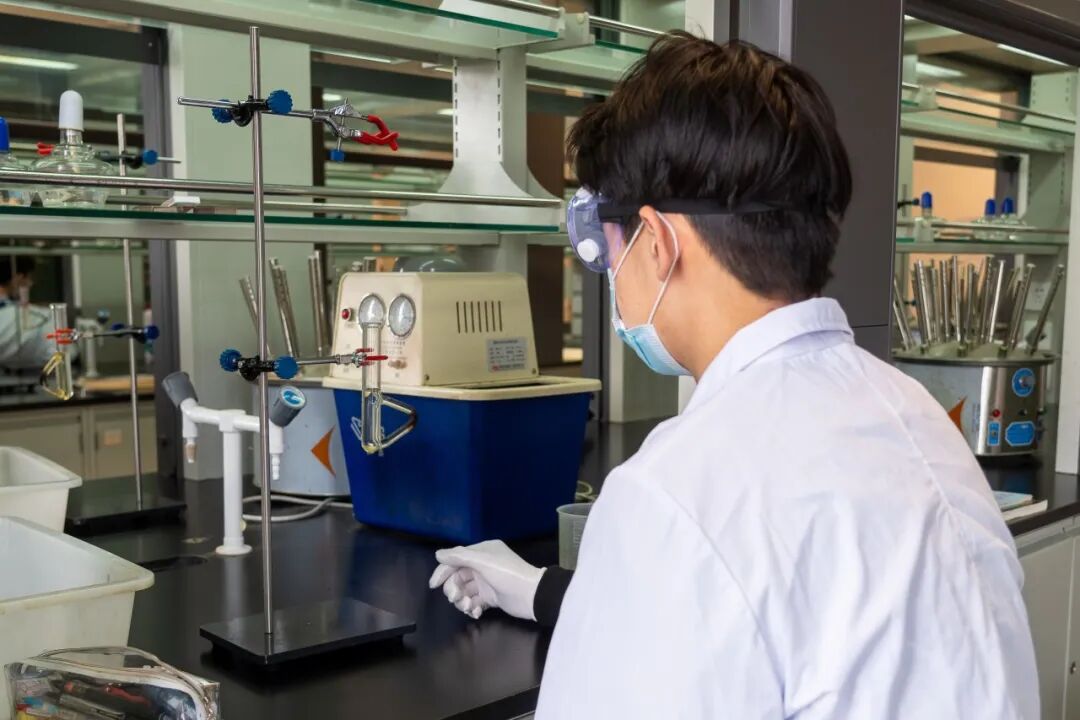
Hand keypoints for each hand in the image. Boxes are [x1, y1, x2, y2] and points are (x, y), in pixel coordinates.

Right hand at [428, 540, 544, 620]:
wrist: (531, 595)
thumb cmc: (507, 574)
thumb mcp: (483, 561)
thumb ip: (459, 556)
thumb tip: (438, 555)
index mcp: (482, 552)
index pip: (456, 559)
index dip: (443, 571)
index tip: (434, 585)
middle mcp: (482, 565)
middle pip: (458, 577)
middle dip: (454, 589)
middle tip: (456, 599)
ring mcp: (486, 582)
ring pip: (464, 591)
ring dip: (462, 601)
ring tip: (468, 607)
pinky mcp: (490, 597)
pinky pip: (473, 602)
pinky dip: (471, 608)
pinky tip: (476, 612)